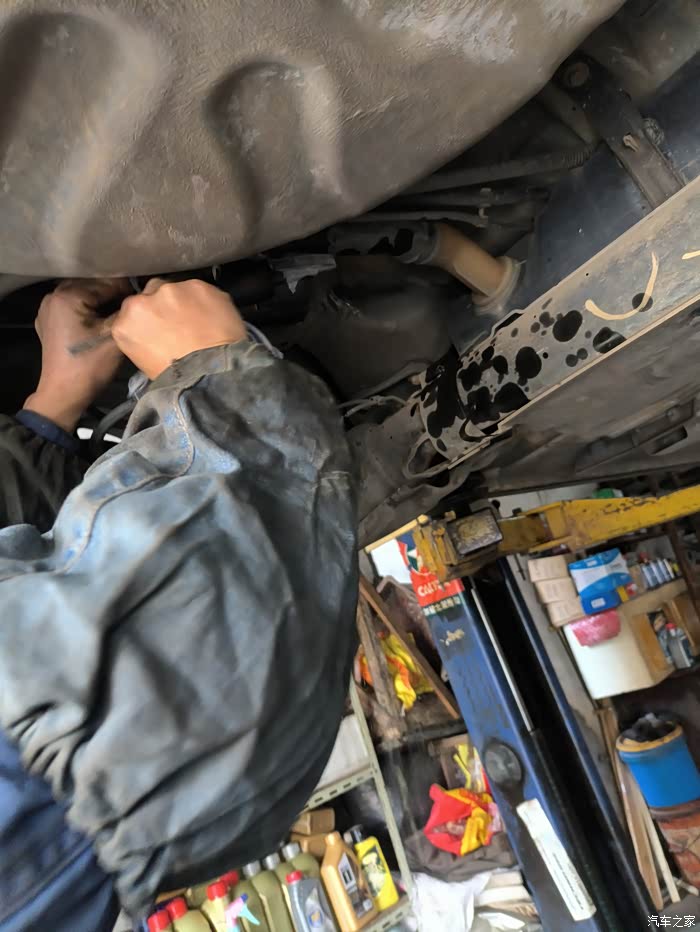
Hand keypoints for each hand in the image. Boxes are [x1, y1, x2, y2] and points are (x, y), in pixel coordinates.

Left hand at [23, 278, 129, 431]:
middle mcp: (53, 295)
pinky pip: (72, 306)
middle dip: (114, 294)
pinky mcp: (48, 321)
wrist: (63, 394)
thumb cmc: (89, 366)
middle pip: (92, 285)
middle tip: (134, 307)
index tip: (145, 299)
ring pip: (83, 295)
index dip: (129, 290)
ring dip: (101, 301)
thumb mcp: (114, 337)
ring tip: (119, 313)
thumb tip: (138, 297)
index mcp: (68, 295)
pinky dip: (87, 309)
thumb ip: (127, 312)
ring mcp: (47, 308)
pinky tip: (100, 321)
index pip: (107, 282)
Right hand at [112, 278, 246, 379]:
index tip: (159, 326)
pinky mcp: (198, 286)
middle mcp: (142, 301)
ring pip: (176, 288)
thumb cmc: (178, 379)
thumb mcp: (145, 362)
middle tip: (180, 324)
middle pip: (151, 292)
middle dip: (164, 305)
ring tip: (200, 322)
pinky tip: (215, 318)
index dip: (149, 318)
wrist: (212, 375)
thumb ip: (143, 337)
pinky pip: (200, 291)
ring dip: (185, 301)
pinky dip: (207, 301)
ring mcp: (171, 290)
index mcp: (124, 323)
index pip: (131, 311)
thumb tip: (156, 330)